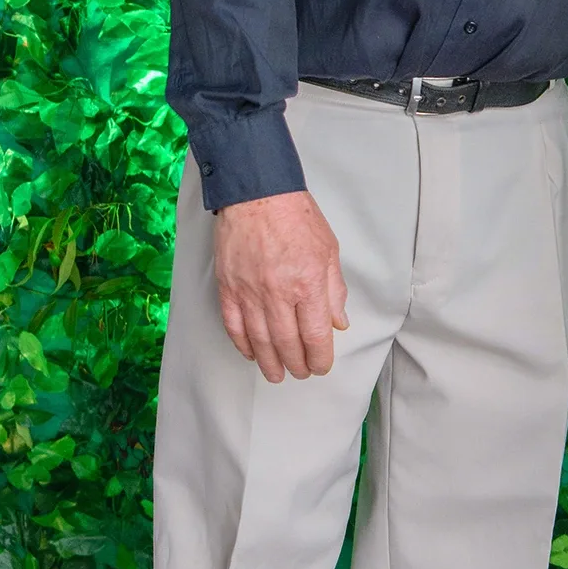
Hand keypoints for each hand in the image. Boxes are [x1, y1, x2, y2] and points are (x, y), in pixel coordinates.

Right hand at [213, 191, 347, 382]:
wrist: (257, 194)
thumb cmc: (297, 217)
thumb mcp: (329, 251)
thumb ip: (335, 290)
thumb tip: (338, 323)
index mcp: (308, 284)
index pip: (315, 336)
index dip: (320, 358)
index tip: (321, 365)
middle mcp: (278, 293)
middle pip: (288, 344)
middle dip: (297, 365)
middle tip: (301, 373)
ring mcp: (250, 292)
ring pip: (260, 341)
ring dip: (270, 363)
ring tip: (277, 375)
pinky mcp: (229, 287)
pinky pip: (234, 325)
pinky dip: (243, 344)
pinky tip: (251, 354)